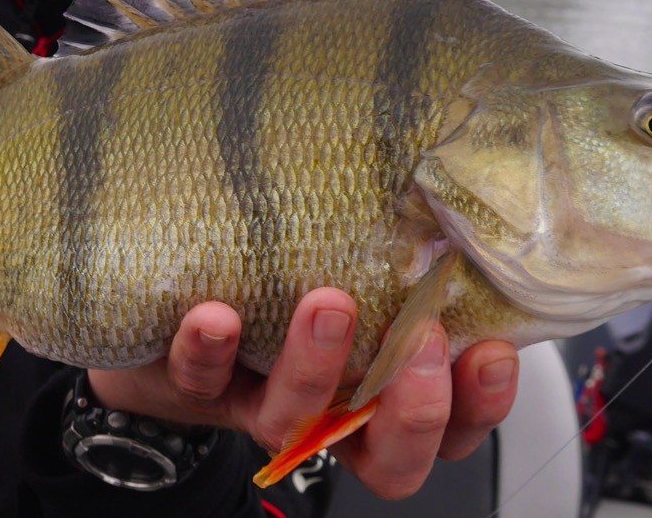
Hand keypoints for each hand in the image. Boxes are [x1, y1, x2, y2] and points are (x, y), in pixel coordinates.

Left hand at [88, 289, 518, 498]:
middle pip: (384, 458)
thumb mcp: (348, 261)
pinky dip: (211, 350)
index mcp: (375, 388)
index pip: (448, 425)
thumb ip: (398, 249)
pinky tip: (217, 315)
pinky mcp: (191, 384)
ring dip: (317, 368)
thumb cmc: (274, 278)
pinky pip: (200, 381)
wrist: (158, 302)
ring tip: (329, 304)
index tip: (493, 351)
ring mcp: (256, 401)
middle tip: (426, 342)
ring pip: (294, 420)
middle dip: (414, 411)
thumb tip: (452, 192)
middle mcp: (322, 411)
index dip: (479, 406)